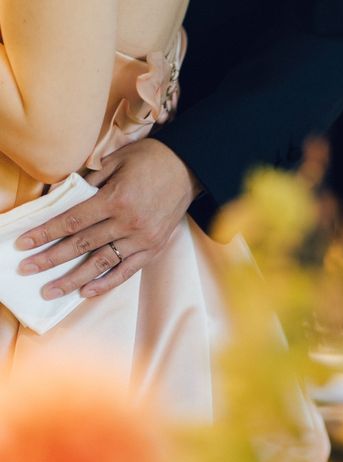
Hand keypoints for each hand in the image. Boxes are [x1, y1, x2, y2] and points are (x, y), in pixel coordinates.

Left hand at [16, 138, 202, 298]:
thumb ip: (89, 179)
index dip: (46, 233)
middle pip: (82, 244)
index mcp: (116, 199)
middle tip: (28, 269)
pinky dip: (107, 283)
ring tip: (52, 290)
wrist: (188, 168)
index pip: (73, 221)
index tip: (25, 243)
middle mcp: (128, 222)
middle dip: (51, 258)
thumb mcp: (117, 160)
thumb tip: (61, 195)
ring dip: (74, 278)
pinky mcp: (154, 248)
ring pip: (102, 262)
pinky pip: (127, 271)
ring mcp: (142, 238)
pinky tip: (87, 291)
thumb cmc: (151, 160)